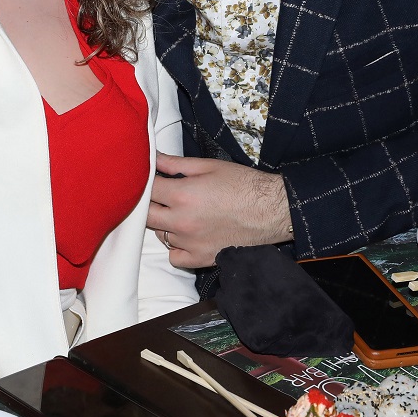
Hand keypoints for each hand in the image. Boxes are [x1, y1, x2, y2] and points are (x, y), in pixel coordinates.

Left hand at [147, 153, 292, 267]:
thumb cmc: (243, 184)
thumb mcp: (208, 166)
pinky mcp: (202, 259)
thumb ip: (175, 164)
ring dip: (164, 224)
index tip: (149, 179)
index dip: (145, 181)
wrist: (272, 210)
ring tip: (180, 213)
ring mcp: (190, 243)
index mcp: (182, 195)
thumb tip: (152, 157)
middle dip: (148, 204)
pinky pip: (174, 258)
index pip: (146, 189)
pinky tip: (186, 235)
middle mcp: (182, 222)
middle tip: (160, 197)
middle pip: (146, 215)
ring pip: (160, 236)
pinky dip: (176, 248)